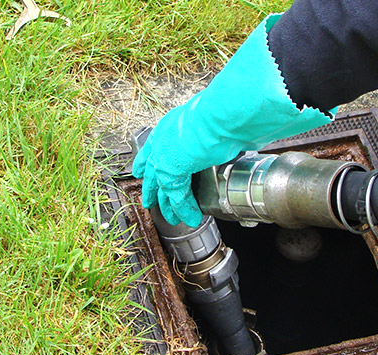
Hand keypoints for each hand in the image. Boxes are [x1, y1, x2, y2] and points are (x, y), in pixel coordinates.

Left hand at [131, 14, 333, 225]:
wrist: (226, 113)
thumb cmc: (229, 111)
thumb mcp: (218, 122)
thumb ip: (218, 134)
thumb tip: (235, 137)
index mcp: (173, 124)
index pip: (153, 146)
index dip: (147, 161)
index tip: (142, 170)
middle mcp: (164, 139)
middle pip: (152, 170)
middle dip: (151, 188)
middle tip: (148, 200)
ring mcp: (165, 155)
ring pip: (163, 187)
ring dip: (168, 205)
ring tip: (172, 219)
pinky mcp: (172, 170)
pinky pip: (177, 196)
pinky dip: (185, 208)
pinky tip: (191, 218)